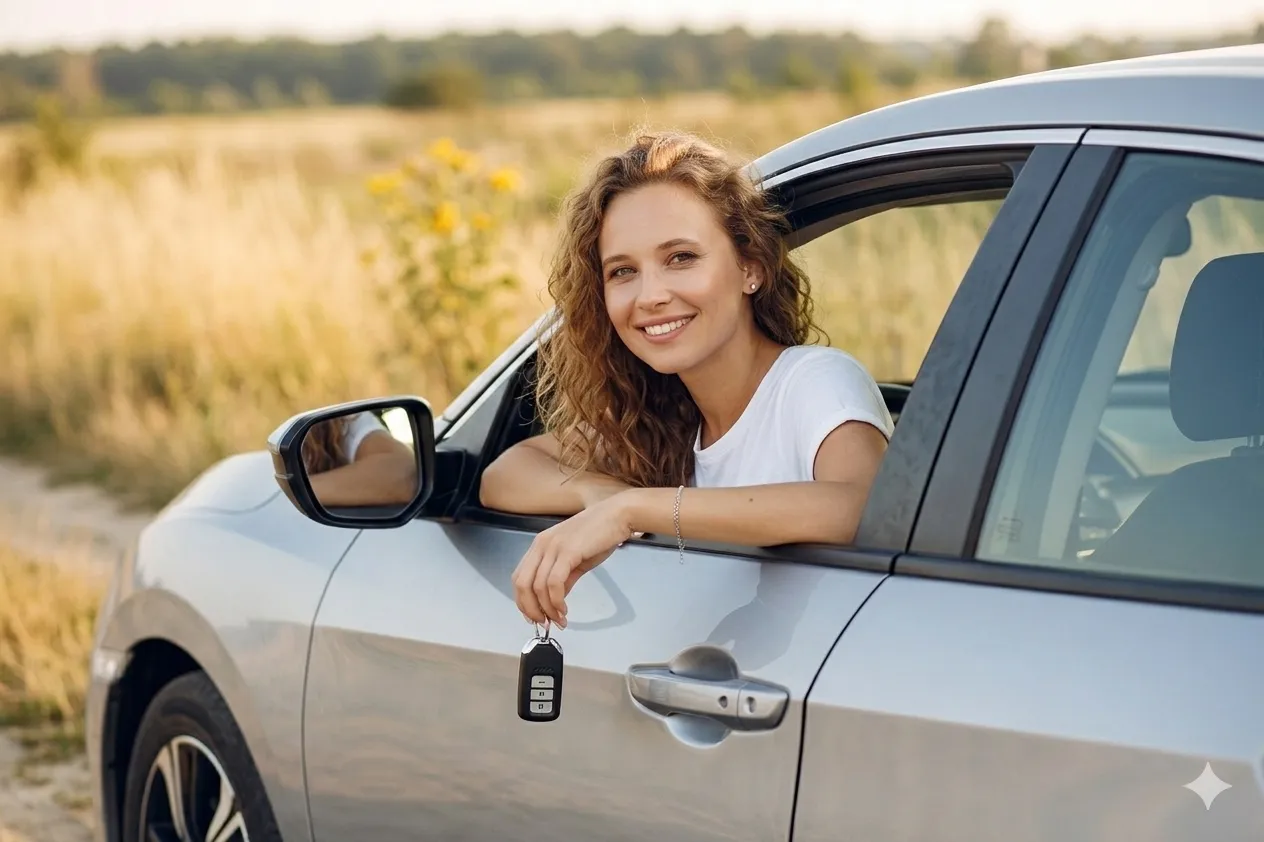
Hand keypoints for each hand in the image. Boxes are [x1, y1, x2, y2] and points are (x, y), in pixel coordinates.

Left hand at [512, 493, 635, 627]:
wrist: (618, 515)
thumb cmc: (600, 534)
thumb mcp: (576, 559)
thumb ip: (563, 579)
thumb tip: (555, 600)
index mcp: (540, 545)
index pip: (519, 577)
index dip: (523, 601)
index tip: (535, 617)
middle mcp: (541, 545)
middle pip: (522, 584)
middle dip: (531, 609)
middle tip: (544, 623)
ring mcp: (553, 547)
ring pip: (537, 586)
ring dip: (547, 609)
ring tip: (559, 620)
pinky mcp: (568, 551)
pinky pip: (554, 582)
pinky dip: (556, 601)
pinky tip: (564, 609)